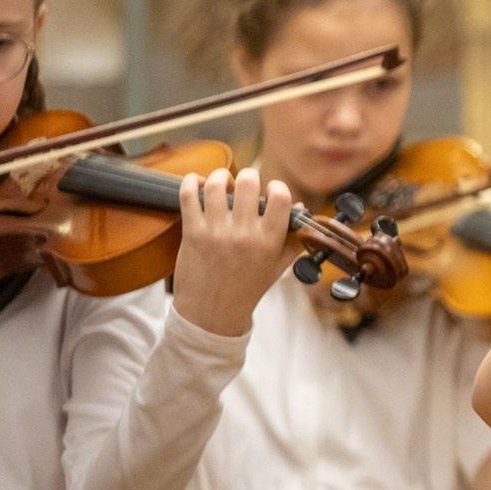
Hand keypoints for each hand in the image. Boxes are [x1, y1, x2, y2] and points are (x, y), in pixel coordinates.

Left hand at [170, 167, 297, 335]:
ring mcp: (216, 232)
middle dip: (248, 175)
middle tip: (245, 182)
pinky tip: (197, 183)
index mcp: (270, 240)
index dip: (276, 187)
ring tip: (222, 182)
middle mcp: (244, 234)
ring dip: (219, 176)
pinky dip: (191, 182)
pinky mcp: (192, 233)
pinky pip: (188, 196)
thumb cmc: (248, 288)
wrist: (213, 313)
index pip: (280, 197)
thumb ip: (294, 238)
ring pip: (215, 185)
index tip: (271, 191)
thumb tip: (302, 209)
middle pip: (248, 183)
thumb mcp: (279, 266)